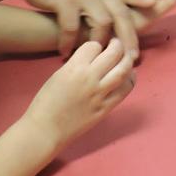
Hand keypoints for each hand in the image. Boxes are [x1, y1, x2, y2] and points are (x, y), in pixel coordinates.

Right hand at [22, 39, 134, 153]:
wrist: (45, 130)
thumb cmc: (46, 103)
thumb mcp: (58, 75)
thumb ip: (76, 65)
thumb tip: (93, 58)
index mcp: (74, 68)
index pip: (94, 45)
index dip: (95, 46)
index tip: (96, 49)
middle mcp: (89, 78)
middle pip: (113, 53)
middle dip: (117, 45)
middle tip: (117, 45)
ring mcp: (100, 94)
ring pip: (123, 70)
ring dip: (128, 60)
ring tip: (127, 57)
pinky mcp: (106, 108)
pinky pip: (125, 90)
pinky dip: (130, 79)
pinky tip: (129, 75)